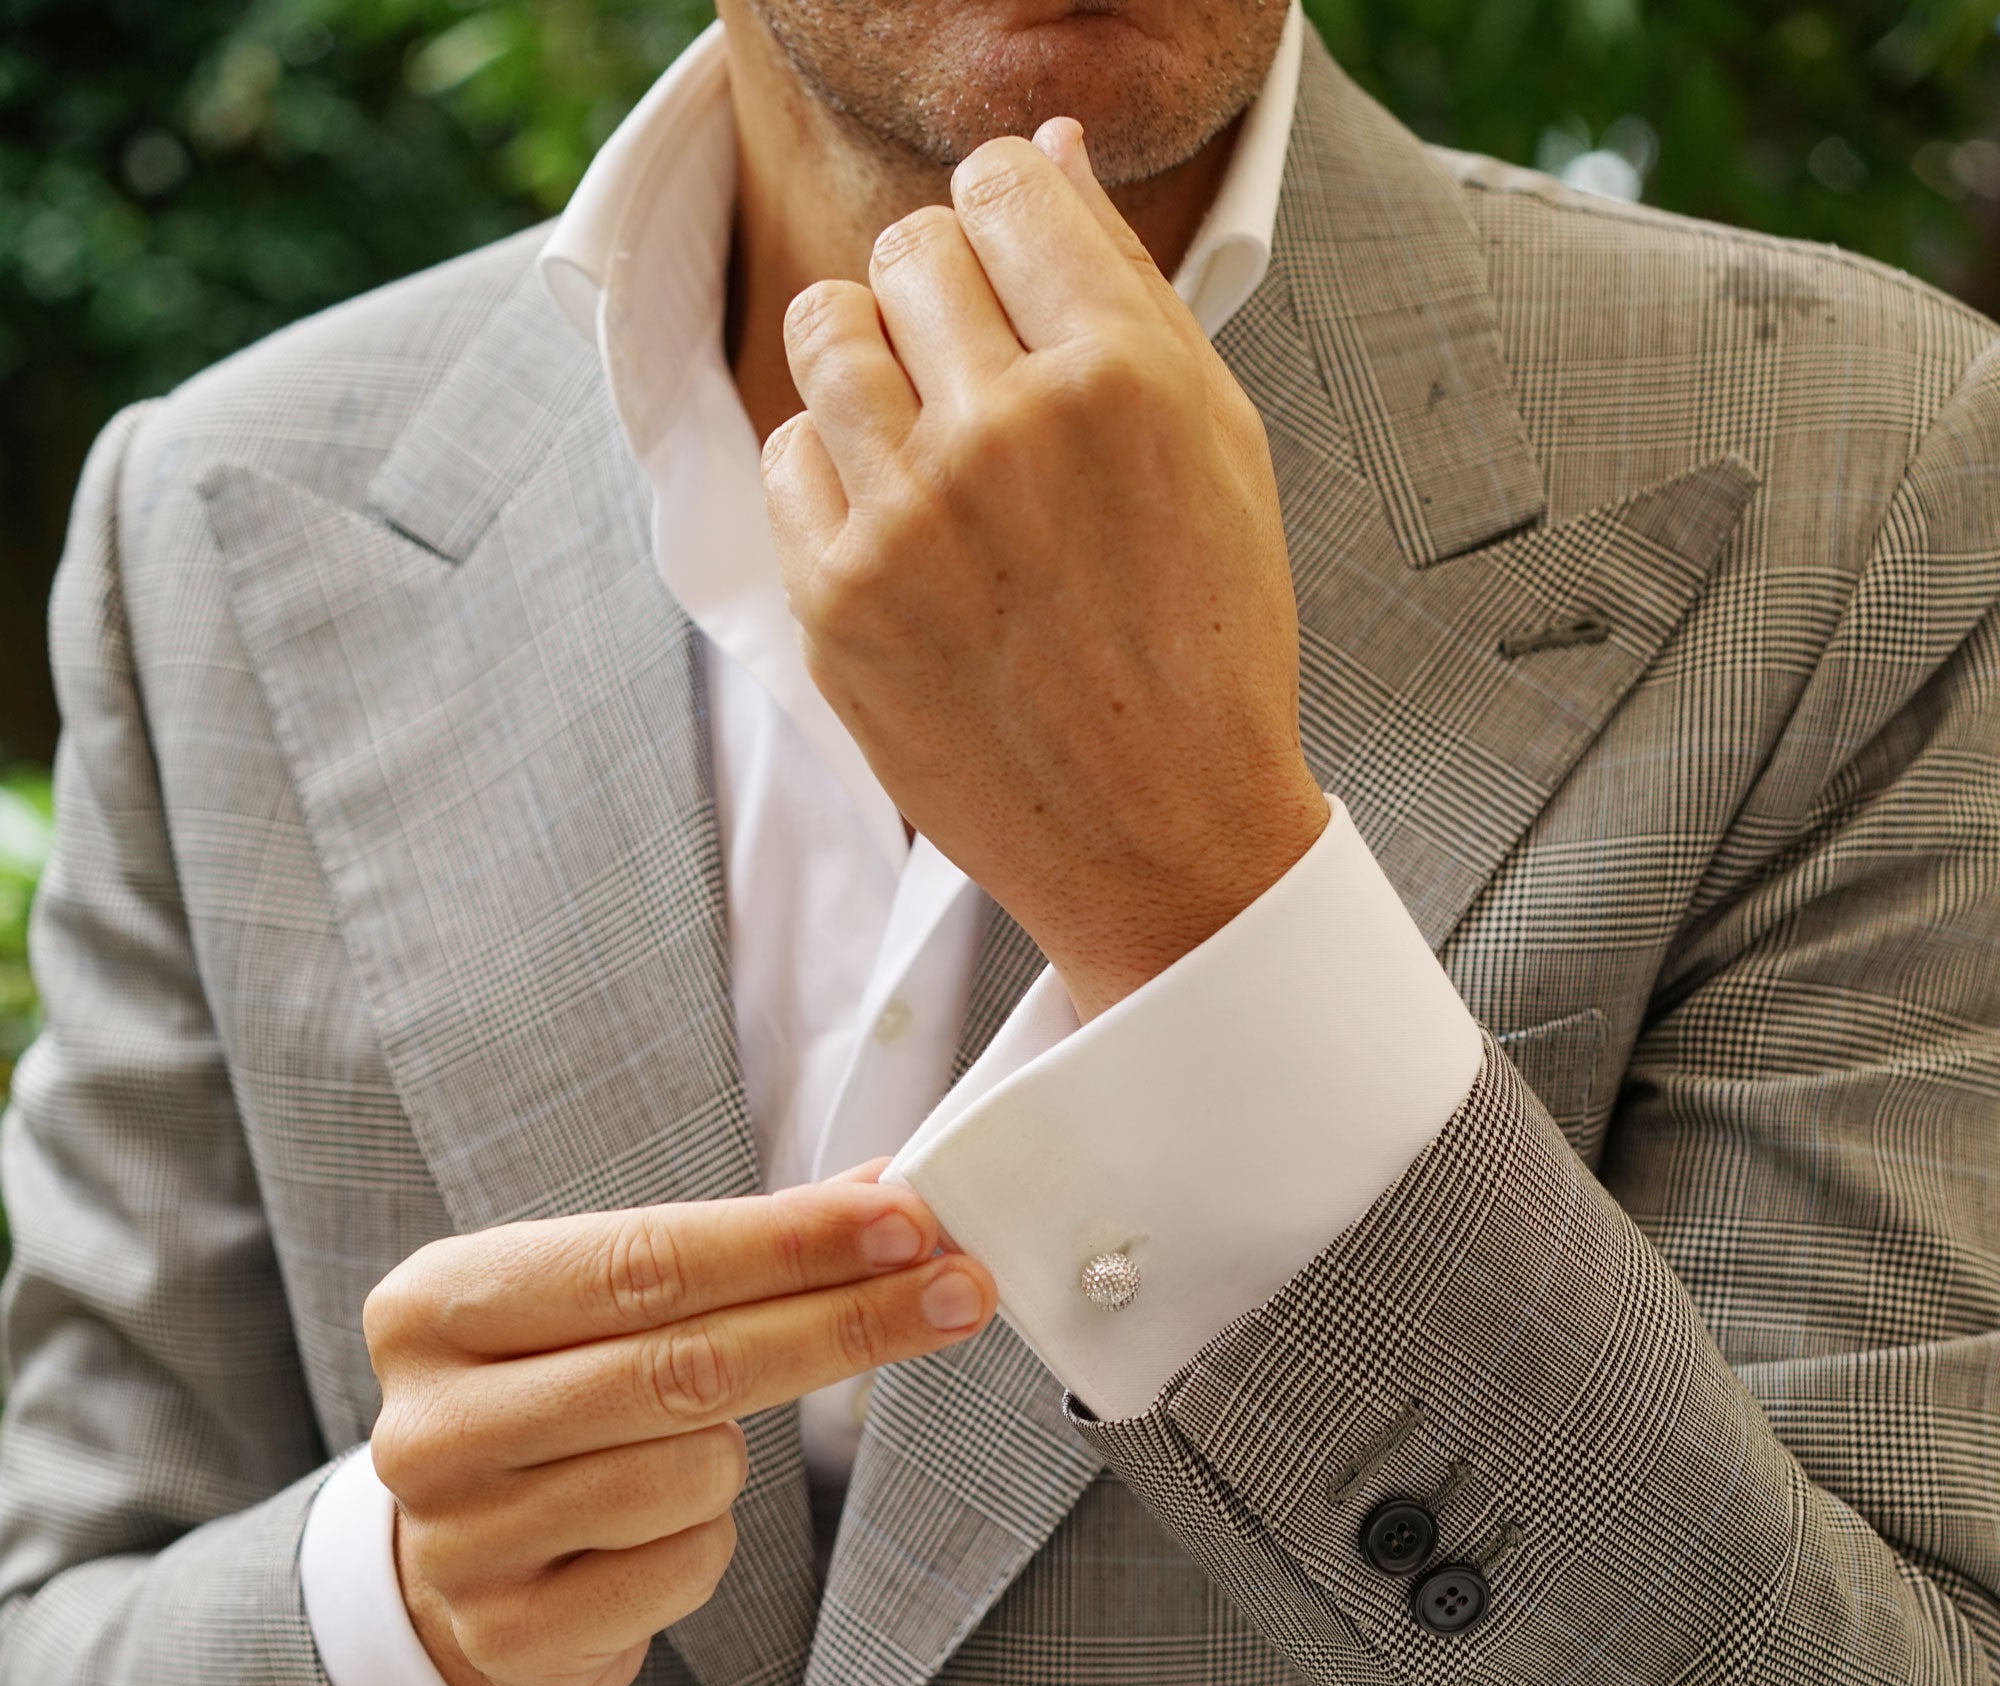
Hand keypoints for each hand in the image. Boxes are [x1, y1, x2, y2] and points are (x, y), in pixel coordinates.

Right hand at [364, 1178, 995, 1685]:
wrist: (468, 1565)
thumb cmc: (556, 1409)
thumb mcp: (607, 1311)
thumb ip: (736, 1250)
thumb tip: (887, 1195)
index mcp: (435, 1307)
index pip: (643, 1261)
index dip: (787, 1243)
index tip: (907, 1221)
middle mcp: (429, 1423)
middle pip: (683, 1367)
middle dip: (840, 1324)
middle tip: (956, 1291)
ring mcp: (460, 1540)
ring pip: (692, 1474)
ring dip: (731, 1461)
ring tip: (683, 1455)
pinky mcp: (511, 1632)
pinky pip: (685, 1567)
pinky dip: (705, 1542)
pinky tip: (656, 1534)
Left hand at [762, 119, 1327, 1021]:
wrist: (1163, 842)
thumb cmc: (1206, 644)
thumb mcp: (1217, 448)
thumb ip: (1128, 289)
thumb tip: (1048, 151)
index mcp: (1120, 376)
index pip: (1004, 188)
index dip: (1005, 214)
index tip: (1012, 271)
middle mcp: (1005, 432)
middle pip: (910, 249)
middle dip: (939, 291)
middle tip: (979, 374)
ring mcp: (908, 520)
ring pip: (825, 330)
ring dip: (867, 357)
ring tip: (922, 430)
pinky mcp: (837, 601)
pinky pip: (787, 456)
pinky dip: (832, 472)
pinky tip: (900, 527)